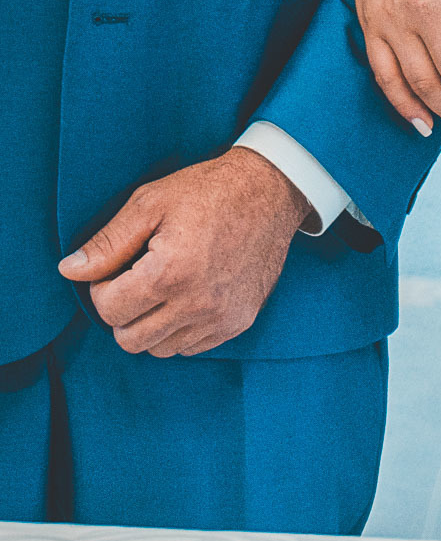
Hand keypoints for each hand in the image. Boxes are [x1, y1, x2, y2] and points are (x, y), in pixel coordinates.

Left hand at [57, 147, 311, 356]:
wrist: (270, 193)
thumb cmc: (208, 191)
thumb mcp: (150, 203)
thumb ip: (108, 242)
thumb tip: (70, 270)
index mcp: (169, 273)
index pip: (109, 310)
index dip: (101, 288)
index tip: (116, 268)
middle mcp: (196, 304)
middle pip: (130, 339)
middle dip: (122, 312)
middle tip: (134, 280)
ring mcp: (221, 317)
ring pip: (161, 348)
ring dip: (150, 325)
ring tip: (161, 289)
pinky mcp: (239, 322)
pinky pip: (192, 347)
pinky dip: (179, 330)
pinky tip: (186, 297)